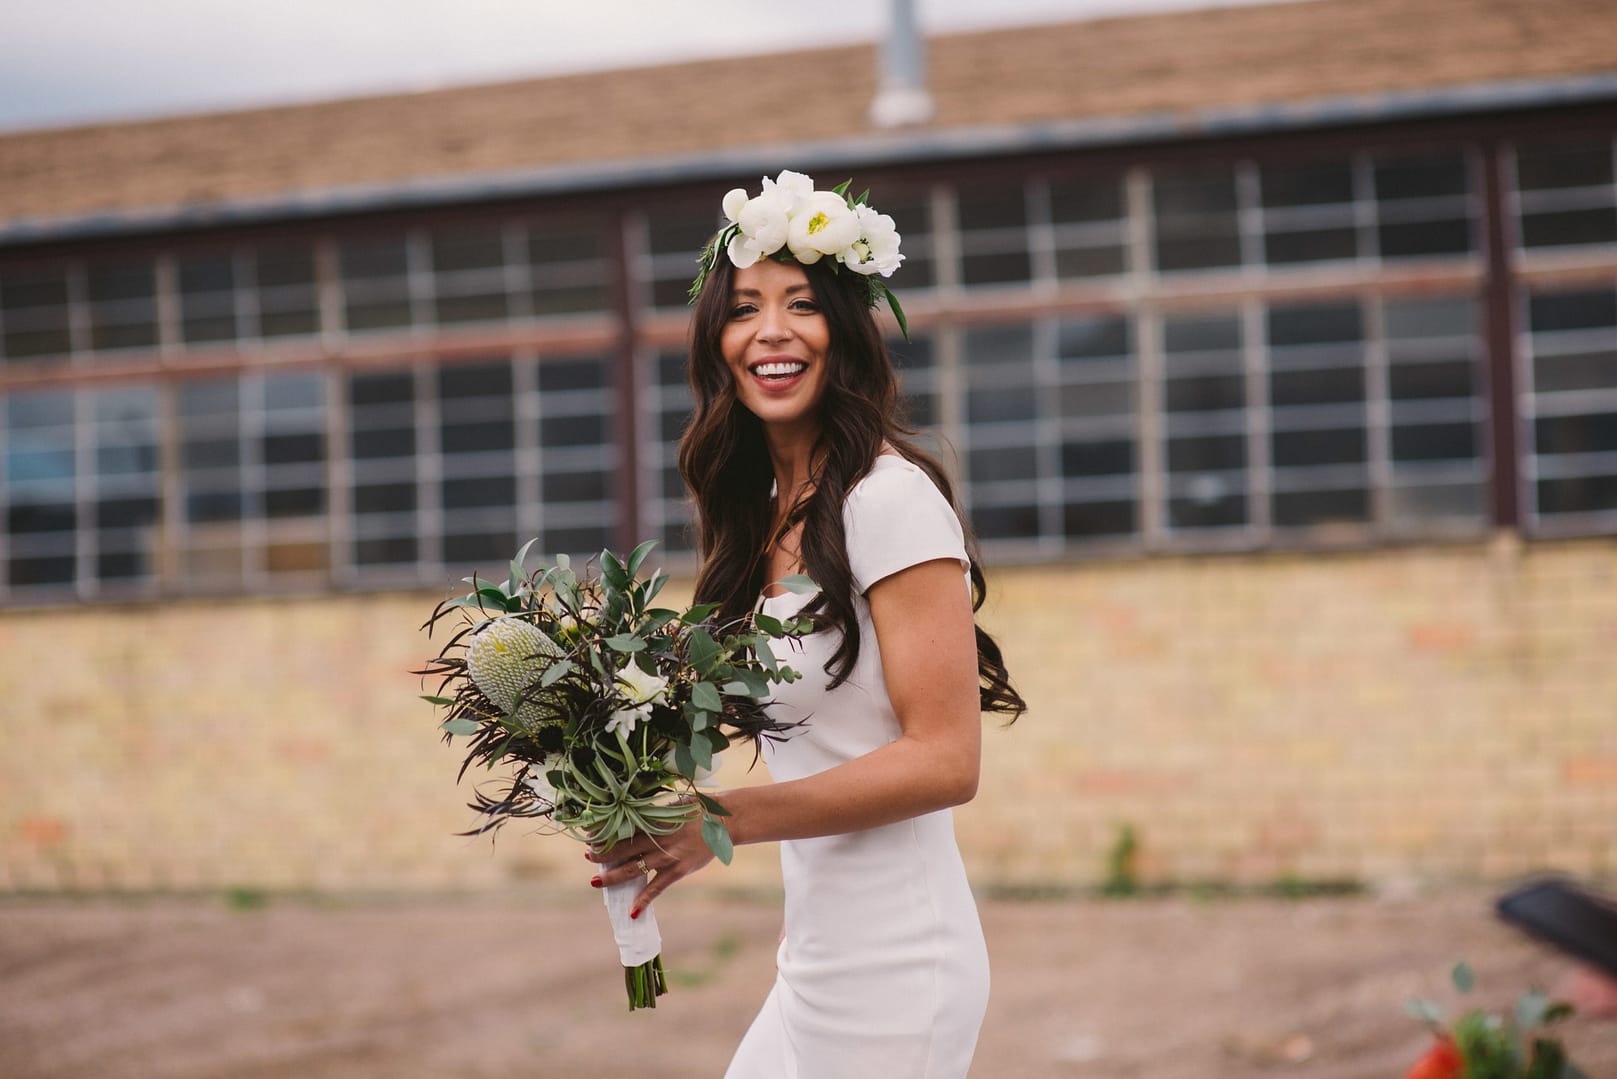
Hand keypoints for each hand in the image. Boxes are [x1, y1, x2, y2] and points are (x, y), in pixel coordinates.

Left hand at [585, 808, 716, 916]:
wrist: (724, 822)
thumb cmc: (697, 809)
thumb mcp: (672, 806)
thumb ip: (653, 814)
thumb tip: (631, 815)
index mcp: (655, 821)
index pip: (624, 828)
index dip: (606, 832)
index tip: (590, 834)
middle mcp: (658, 839)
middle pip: (623, 849)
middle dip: (603, 853)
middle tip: (588, 855)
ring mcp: (668, 857)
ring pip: (633, 869)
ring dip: (613, 877)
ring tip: (595, 881)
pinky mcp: (678, 871)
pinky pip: (657, 888)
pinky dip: (644, 901)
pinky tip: (632, 913)